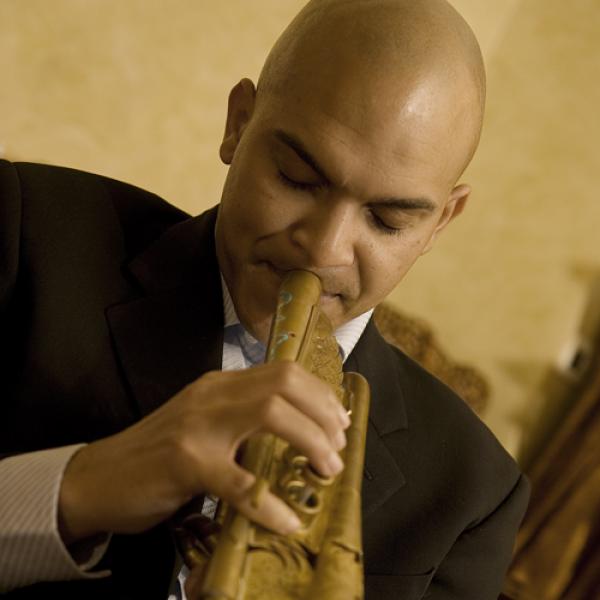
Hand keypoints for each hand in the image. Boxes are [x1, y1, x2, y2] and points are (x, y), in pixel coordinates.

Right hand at [58, 361, 349, 543]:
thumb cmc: (158, 453)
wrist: (99, 477)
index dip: (320, 394)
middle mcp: (212, 395)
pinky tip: (287, 520)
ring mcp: (198, 426)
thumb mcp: (204, 423)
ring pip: (271, 415)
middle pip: (285, 383)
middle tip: (338, 447)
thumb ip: (243, 420)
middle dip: (323, 413)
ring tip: (326, 470)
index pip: (283, 372)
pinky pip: (241, 482)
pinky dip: (271, 502)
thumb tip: (298, 435)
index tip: (339, 421)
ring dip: (310, 442)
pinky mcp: (185, 463)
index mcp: (220, 384)